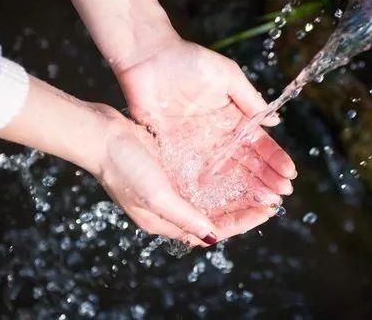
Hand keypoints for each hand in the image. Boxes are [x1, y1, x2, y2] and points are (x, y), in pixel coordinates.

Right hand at [97, 109, 278, 244]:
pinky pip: (202, 176)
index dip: (242, 222)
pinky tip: (236, 165)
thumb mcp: (156, 196)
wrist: (100, 134)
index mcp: (165, 221)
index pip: (212, 229)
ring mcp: (170, 186)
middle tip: (272, 198)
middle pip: (216, 214)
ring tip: (260, 183)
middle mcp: (170, 206)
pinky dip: (221, 174)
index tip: (267, 211)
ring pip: (212, 195)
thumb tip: (212, 237)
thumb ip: (185, 217)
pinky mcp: (170, 166)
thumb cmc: (124, 166)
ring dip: (235, 191)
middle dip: (244, 208)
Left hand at [116, 38, 296, 218]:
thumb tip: (274, 122)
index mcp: (233, 117)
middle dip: (265, 179)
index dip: (274, 159)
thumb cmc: (188, 61)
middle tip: (281, 195)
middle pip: (246, 163)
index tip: (289, 174)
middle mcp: (218, 136)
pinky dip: (212, 189)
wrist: (147, 60)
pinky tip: (228, 201)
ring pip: (226, 173)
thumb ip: (249, 99)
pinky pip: (197, 175)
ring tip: (263, 203)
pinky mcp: (176, 153)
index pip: (258, 143)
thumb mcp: (226, 75)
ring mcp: (198, 147)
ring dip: (245, 188)